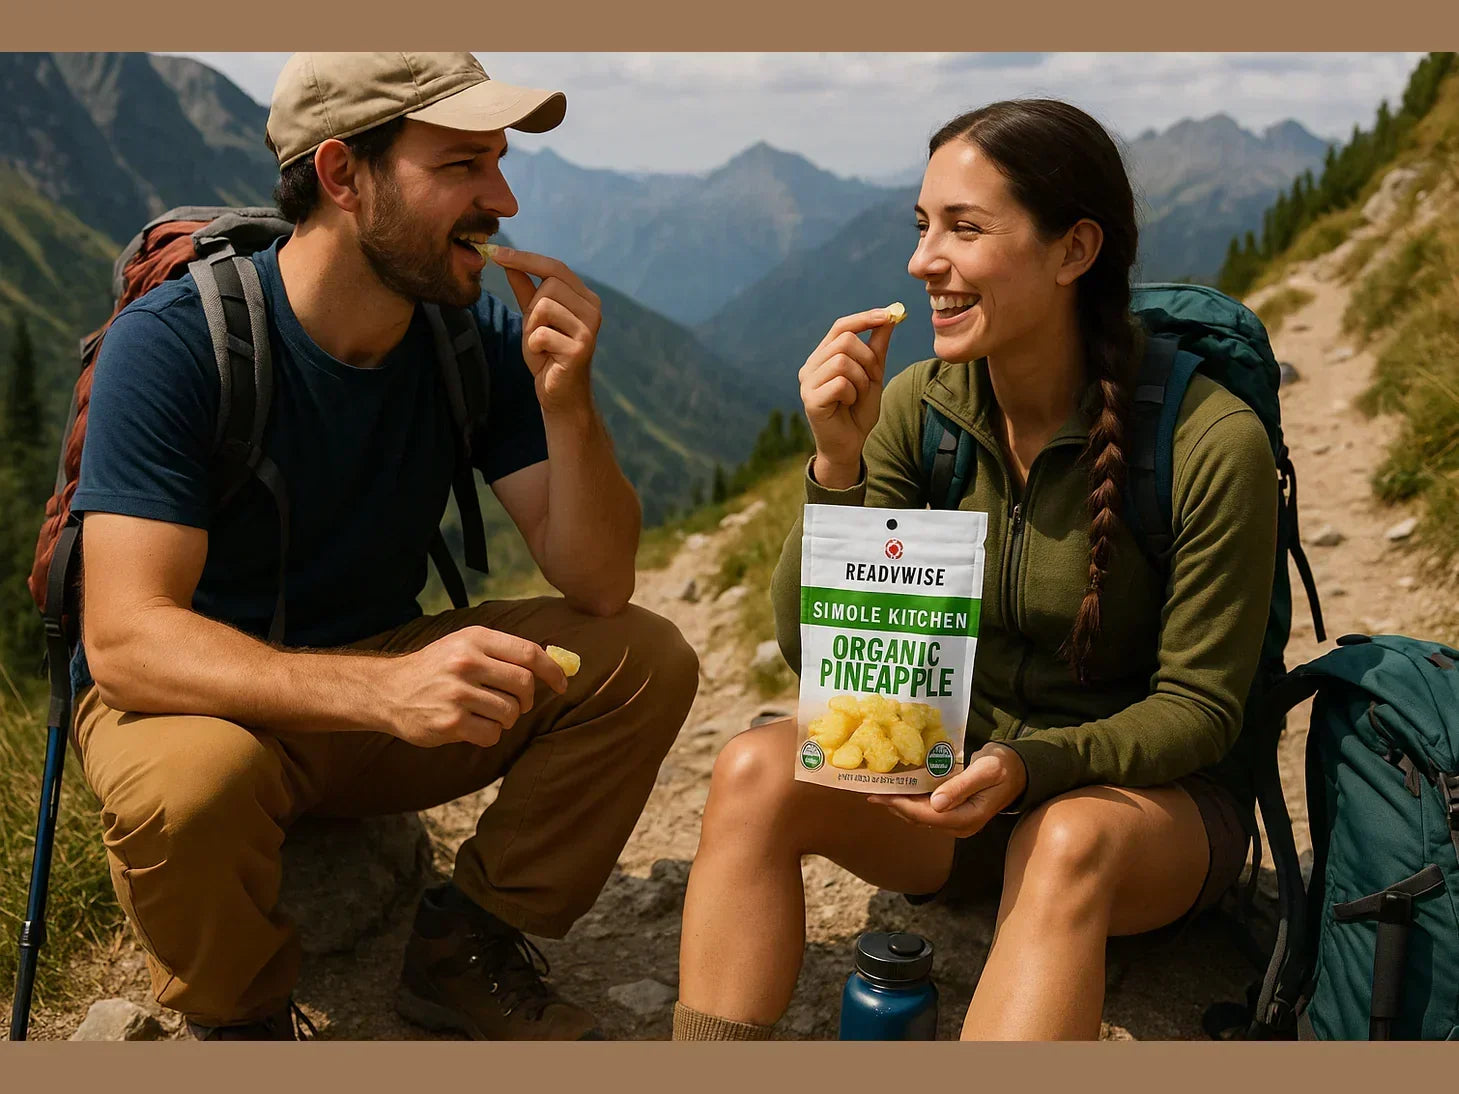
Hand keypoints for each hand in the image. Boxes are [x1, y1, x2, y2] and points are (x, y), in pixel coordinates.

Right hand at [377, 626, 568, 747]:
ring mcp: (457, 693)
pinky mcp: (450, 722)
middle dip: (527, 699)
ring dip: (507, 719)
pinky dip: (490, 735)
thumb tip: (554, 663)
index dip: (552, 670)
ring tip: (488, 714)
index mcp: (475, 639)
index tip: (562, 684)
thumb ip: (503, 651)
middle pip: (524, 684)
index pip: (528, 653)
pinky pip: (492, 734)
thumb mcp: (464, 645)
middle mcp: (466, 663)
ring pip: (510, 712)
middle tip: (517, 703)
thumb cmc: (436, 668)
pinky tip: (473, 726)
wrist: (388, 690)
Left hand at [490, 245, 602, 414]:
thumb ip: (525, 290)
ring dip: (532, 329)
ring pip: (544, 307)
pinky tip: (545, 358)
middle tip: (537, 332)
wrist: (560, 394)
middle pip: (549, 285)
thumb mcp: (533, 318)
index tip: (496, 253)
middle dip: (532, 308)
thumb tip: (508, 262)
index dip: (525, 258)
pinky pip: (541, 334)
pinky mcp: (580, 348)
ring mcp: (589, 329)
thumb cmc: (547, 355)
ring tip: (542, 346)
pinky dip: (534, 347)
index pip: (555, 267)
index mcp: (584, 298)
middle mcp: (593, 309)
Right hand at [799, 309, 897, 485]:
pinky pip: (840, 383)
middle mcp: (811, 366)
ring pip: (843, 361)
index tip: (890, 314)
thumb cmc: (858, 411)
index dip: (865, 318)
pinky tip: (847, 405)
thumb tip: (891, 317)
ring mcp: (808, 383)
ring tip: (858, 395)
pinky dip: (852, 394)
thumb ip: (877, 347)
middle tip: (872, 378)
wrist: (850, 445)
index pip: (840, 326)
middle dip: (867, 358)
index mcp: (823, 356)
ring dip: (861, 379)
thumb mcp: (873, 375)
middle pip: (844, 340)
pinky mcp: (810, 399)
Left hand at [870, 742, 1026, 837]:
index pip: (926, 816)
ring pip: (920, 816)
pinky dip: (910, 800)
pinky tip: (898, 788)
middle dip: (894, 805)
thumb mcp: (986, 772)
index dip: (900, 805)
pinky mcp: (953, 812)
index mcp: (968, 818)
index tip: (880, 794)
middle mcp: (959, 825)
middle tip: (871, 790)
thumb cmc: (1003, 767)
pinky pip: (926, 809)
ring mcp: (956, 820)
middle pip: (918, 818)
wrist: (1018, 769)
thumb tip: (936, 804)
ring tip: (878, 790)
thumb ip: (961, 786)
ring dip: (899, 803)